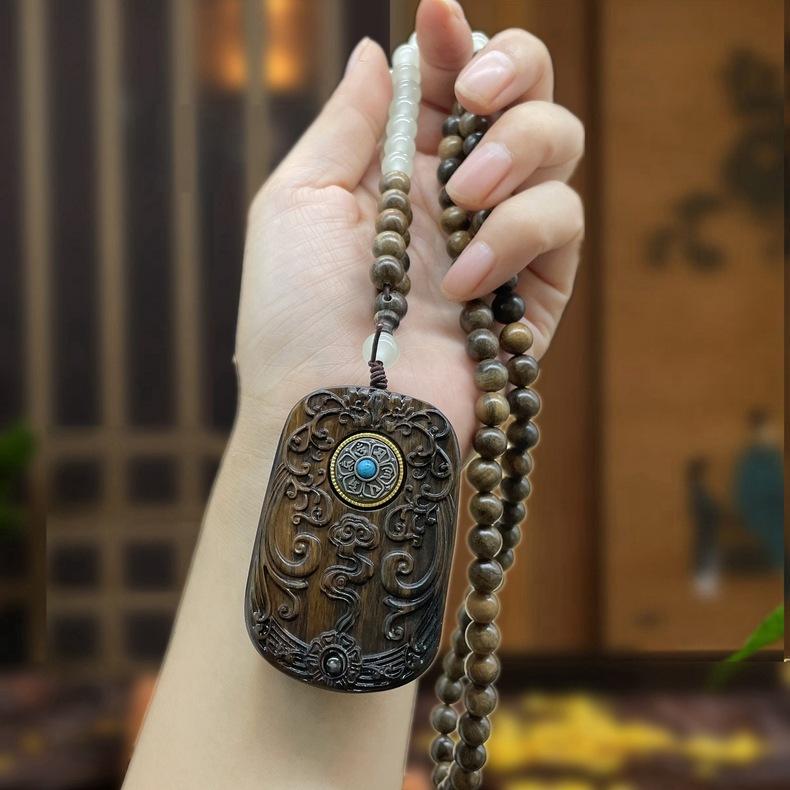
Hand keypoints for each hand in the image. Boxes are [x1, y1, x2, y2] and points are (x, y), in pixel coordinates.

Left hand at [235, 0, 583, 448]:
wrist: (325, 412)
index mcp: (400, 172)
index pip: (452, 84)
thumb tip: (381, 53)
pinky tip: (464, 279)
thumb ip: (349, 123)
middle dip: (515, 70)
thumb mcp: (297, 201)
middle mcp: (456, 199)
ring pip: (560, 150)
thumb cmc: (292, 314)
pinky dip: (517, 234)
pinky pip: (562, 225)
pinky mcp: (534, 295)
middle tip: (479, 89)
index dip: (458, 40)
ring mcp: (500, 244)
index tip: (442, 13)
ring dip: (517, 153)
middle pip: (526, 98)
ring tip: (464, 197)